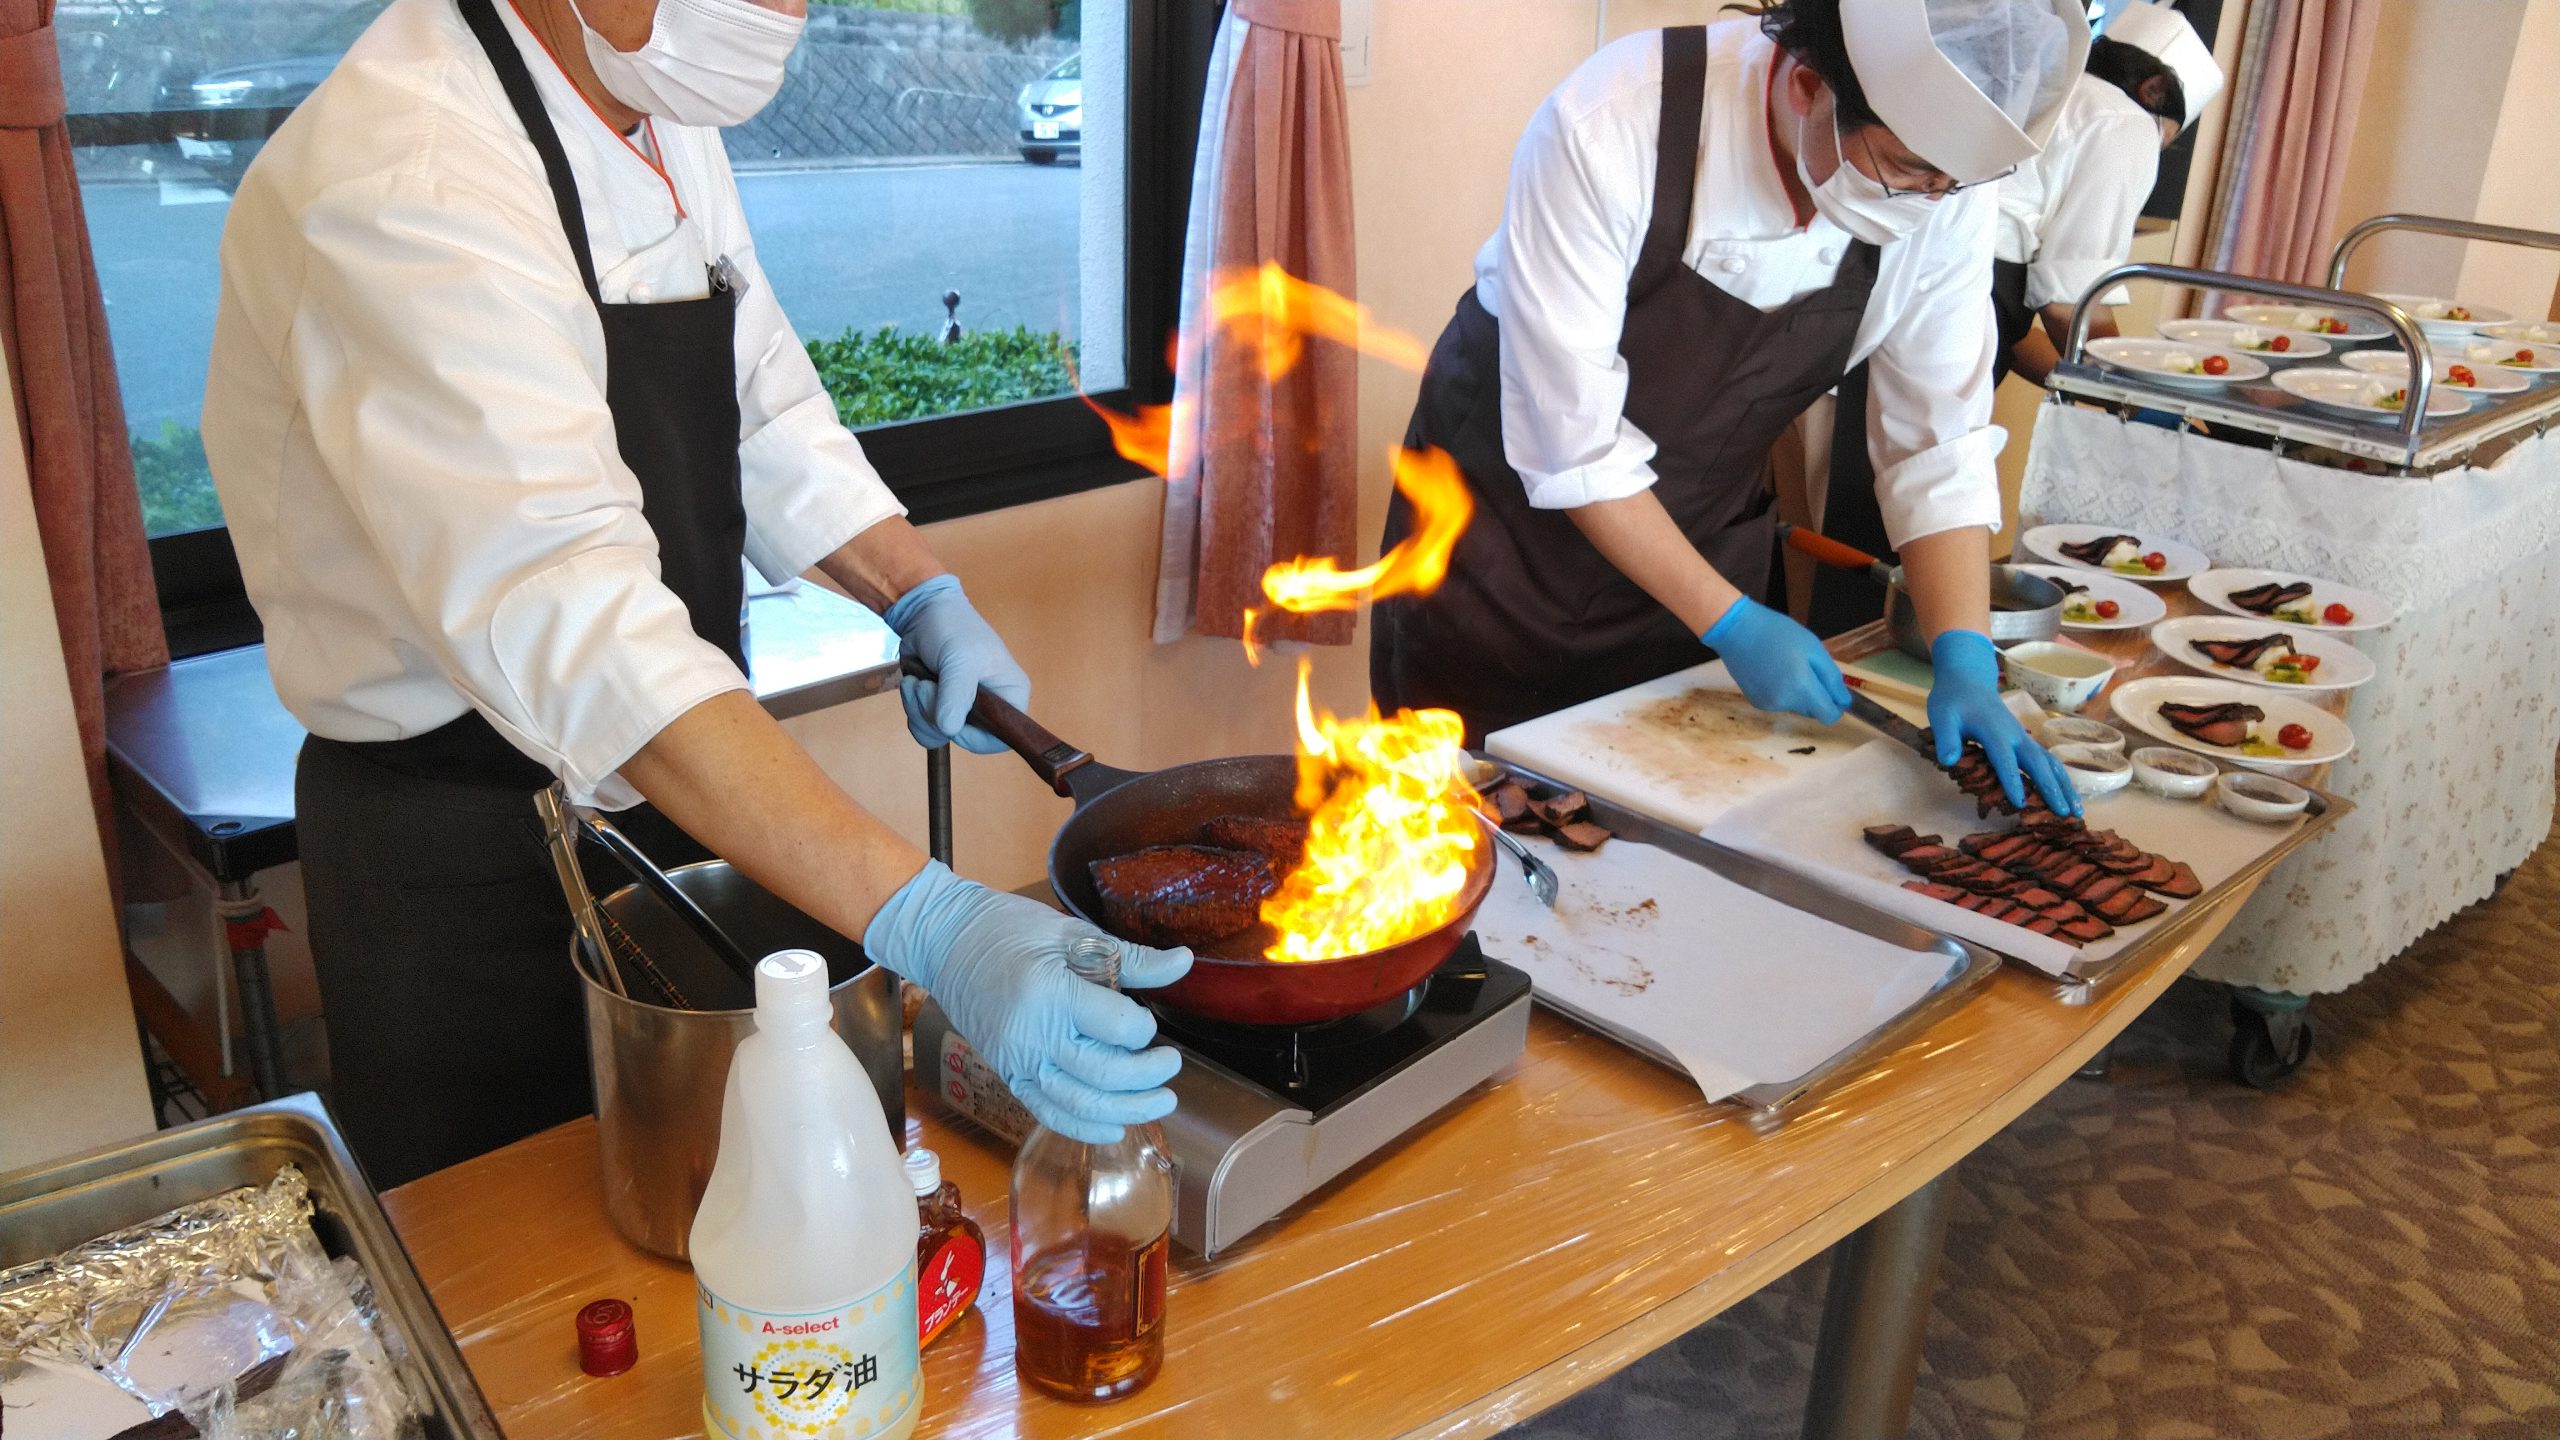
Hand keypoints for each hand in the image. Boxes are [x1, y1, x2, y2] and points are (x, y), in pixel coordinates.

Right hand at [864, 861, 1190, 1142]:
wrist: (946, 942)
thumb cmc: (1010, 930)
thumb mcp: (1073, 934)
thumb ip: (1131, 959)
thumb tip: (1184, 962)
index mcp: (1052, 993)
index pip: (1116, 1027)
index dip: (1142, 1028)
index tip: (1147, 1020)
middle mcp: (1033, 1035)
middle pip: (1103, 1074)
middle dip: (1147, 1076)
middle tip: (1172, 1066)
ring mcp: (1017, 1062)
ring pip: (1080, 1104)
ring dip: (1127, 1110)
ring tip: (1162, 1103)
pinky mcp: (1008, 1075)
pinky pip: (1048, 1113)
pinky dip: (1084, 1128)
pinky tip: (1115, 1128)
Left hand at [882, 574, 1031, 753]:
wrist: (921, 612)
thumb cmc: (952, 628)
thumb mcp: (960, 660)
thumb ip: (957, 695)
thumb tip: (949, 729)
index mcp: (1010, 695)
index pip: (1002, 737)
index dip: (975, 738)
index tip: (952, 722)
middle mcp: (990, 706)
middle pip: (964, 737)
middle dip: (936, 714)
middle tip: (926, 687)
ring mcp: (963, 707)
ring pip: (938, 733)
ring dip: (919, 710)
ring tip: (918, 682)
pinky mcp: (939, 705)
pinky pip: (924, 726)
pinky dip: (912, 707)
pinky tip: (913, 683)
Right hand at [1701, 596, 1852, 722]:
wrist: (1736, 630)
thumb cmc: (1778, 632)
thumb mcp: (1813, 648)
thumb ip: (1832, 678)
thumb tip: (1844, 702)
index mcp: (1801, 688)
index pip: (1828, 716)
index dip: (1836, 706)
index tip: (1833, 690)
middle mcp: (1784, 703)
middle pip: (1812, 711)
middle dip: (1815, 695)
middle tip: (1805, 667)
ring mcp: (1768, 705)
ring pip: (1796, 707)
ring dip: (1798, 693)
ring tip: (1786, 666)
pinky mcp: (1756, 703)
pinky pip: (1780, 703)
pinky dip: (1782, 692)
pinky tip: (1772, 672)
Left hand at [1926, 631, 2080, 816]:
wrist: (1969, 680)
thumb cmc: (1953, 701)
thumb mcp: (1941, 717)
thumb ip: (1946, 738)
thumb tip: (1949, 760)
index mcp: (1994, 732)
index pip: (2004, 759)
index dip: (2011, 780)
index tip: (2020, 803)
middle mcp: (2015, 736)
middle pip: (2038, 763)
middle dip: (2052, 789)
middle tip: (2065, 814)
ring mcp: (2024, 738)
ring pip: (2050, 763)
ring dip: (2065, 786)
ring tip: (2077, 811)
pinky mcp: (2026, 741)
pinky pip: (2047, 761)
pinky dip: (2060, 779)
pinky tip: (2068, 795)